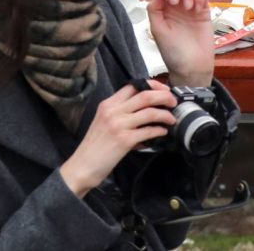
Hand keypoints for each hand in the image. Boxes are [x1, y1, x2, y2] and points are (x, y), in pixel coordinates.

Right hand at [60, 81, 176, 196]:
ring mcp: (118, 125)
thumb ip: (122, 112)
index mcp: (108, 104)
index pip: (134, 86)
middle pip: (146, 95)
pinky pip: (149, 131)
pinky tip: (162, 132)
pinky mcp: (124, 140)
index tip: (164, 90)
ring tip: (171, 119)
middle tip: (173, 102)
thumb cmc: (94, 147)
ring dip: (165, 115)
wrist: (80, 168)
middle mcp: (113, 112)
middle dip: (164, 97)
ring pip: (150, 112)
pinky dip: (159, 130)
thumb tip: (147, 108)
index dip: (153, 85)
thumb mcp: (104, 122)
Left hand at [147, 0, 213, 88]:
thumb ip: (154, 10)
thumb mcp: (157, 31)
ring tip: (188, 7)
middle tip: (175, 2)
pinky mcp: (203, 9)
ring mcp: (189, 6)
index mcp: (159, 9)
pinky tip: (197, 9)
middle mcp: (173, 5)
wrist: (192, 65)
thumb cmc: (173, 52)